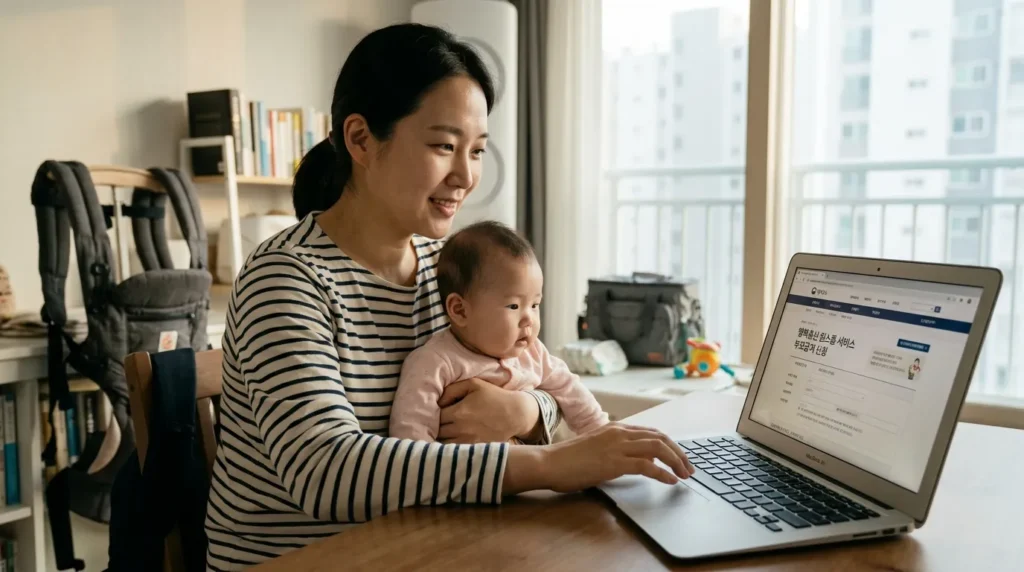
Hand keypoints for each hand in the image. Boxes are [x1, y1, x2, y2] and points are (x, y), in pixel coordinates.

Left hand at [437, 378, 538, 442]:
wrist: (516, 414)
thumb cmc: (494, 397)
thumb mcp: (474, 384)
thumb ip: (452, 389)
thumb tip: (437, 401)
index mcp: (459, 412)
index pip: (435, 417)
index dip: (432, 415)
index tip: (436, 413)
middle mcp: (461, 429)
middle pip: (437, 432)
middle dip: (435, 427)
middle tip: (437, 423)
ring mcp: (468, 442)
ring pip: (443, 444)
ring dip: (441, 439)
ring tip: (443, 433)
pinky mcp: (475, 450)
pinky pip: (455, 453)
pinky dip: (450, 449)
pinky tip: (452, 442)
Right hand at [503, 423, 695, 494]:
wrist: (549, 462)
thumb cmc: (568, 459)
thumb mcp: (597, 449)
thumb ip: (619, 451)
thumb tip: (643, 462)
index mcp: (616, 428)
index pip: (652, 432)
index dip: (670, 445)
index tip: (680, 458)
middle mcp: (619, 433)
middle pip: (660, 438)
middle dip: (678, 453)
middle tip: (689, 468)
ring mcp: (616, 446)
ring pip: (657, 448)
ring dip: (675, 461)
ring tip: (684, 475)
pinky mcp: (613, 462)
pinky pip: (646, 466)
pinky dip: (662, 474)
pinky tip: (670, 482)